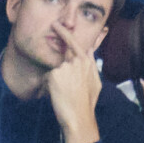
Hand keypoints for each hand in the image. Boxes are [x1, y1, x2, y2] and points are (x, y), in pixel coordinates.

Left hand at [45, 21, 100, 142]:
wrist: (79, 117)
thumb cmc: (87, 102)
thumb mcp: (95, 81)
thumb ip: (92, 63)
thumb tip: (91, 49)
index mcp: (86, 61)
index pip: (73, 42)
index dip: (64, 33)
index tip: (56, 25)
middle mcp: (75, 61)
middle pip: (62, 61)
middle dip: (61, 73)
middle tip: (66, 86)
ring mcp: (64, 67)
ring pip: (55, 71)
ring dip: (56, 81)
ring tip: (65, 94)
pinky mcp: (54, 75)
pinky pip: (48, 78)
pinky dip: (50, 86)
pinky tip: (58, 95)